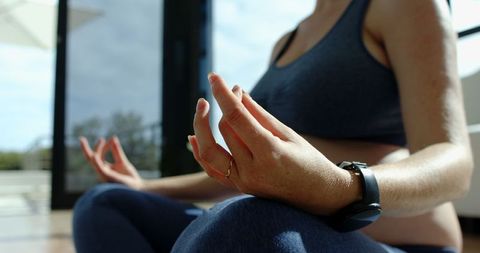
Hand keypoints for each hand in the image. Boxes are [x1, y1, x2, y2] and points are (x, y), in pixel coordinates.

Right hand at [79, 136, 144, 189]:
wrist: (137, 188)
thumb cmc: (129, 178)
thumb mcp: (122, 162)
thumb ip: (117, 151)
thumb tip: (113, 137)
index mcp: (104, 168)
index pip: (98, 156)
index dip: (101, 146)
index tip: (110, 138)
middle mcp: (102, 172)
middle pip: (91, 159)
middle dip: (85, 149)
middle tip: (81, 139)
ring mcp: (103, 175)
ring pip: (95, 161)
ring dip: (97, 150)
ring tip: (101, 140)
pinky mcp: (107, 178)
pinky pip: (99, 169)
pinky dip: (97, 162)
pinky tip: (95, 155)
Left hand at [189, 73, 358, 213]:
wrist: (318, 195)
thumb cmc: (309, 160)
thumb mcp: (288, 134)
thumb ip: (259, 114)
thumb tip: (237, 93)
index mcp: (270, 153)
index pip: (236, 118)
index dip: (223, 95)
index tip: (214, 76)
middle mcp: (252, 170)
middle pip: (225, 131)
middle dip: (224, 105)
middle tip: (235, 90)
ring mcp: (243, 182)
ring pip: (210, 151)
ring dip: (202, 127)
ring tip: (203, 106)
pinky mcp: (238, 187)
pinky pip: (211, 170)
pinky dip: (200, 153)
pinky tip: (192, 136)